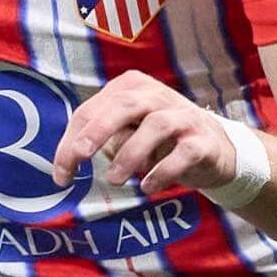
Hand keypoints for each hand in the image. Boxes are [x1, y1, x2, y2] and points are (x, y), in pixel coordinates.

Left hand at [47, 72, 248, 199]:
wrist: (213, 148)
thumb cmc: (159, 140)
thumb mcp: (127, 131)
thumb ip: (101, 138)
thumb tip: (67, 162)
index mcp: (131, 89)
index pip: (93, 110)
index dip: (72, 141)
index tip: (62, 174)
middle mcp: (157, 96)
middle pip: (124, 106)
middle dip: (98, 131)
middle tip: (81, 156)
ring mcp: (182, 117)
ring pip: (155, 126)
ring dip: (131, 153)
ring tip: (114, 179)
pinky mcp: (202, 140)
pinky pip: (183, 153)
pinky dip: (163, 171)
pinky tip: (148, 186)